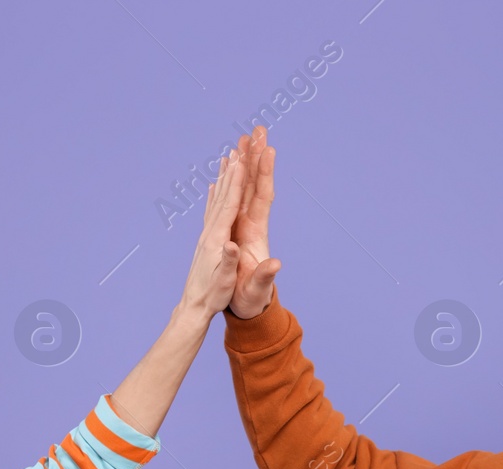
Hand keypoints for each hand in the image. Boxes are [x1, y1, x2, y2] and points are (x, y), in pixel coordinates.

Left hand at [177, 146, 245, 319]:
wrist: (194, 306)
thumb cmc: (212, 295)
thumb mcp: (223, 280)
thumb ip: (228, 261)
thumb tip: (232, 245)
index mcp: (217, 239)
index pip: (228, 205)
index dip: (235, 183)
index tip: (240, 160)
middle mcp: (209, 232)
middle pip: (223, 195)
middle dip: (231, 171)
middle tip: (238, 147)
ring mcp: (207, 235)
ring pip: (217, 199)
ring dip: (224, 177)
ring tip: (228, 156)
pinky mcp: (207, 240)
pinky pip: (212, 211)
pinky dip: (215, 195)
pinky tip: (214, 184)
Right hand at [228, 125, 280, 318]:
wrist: (248, 305)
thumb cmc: (251, 298)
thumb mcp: (257, 289)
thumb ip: (266, 276)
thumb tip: (276, 264)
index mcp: (256, 232)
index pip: (262, 196)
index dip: (264, 173)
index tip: (267, 149)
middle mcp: (251, 223)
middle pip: (254, 184)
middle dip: (255, 157)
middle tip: (256, 130)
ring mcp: (242, 224)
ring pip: (243, 187)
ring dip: (243, 163)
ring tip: (241, 139)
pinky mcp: (233, 228)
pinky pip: (231, 198)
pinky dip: (229, 181)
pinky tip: (227, 169)